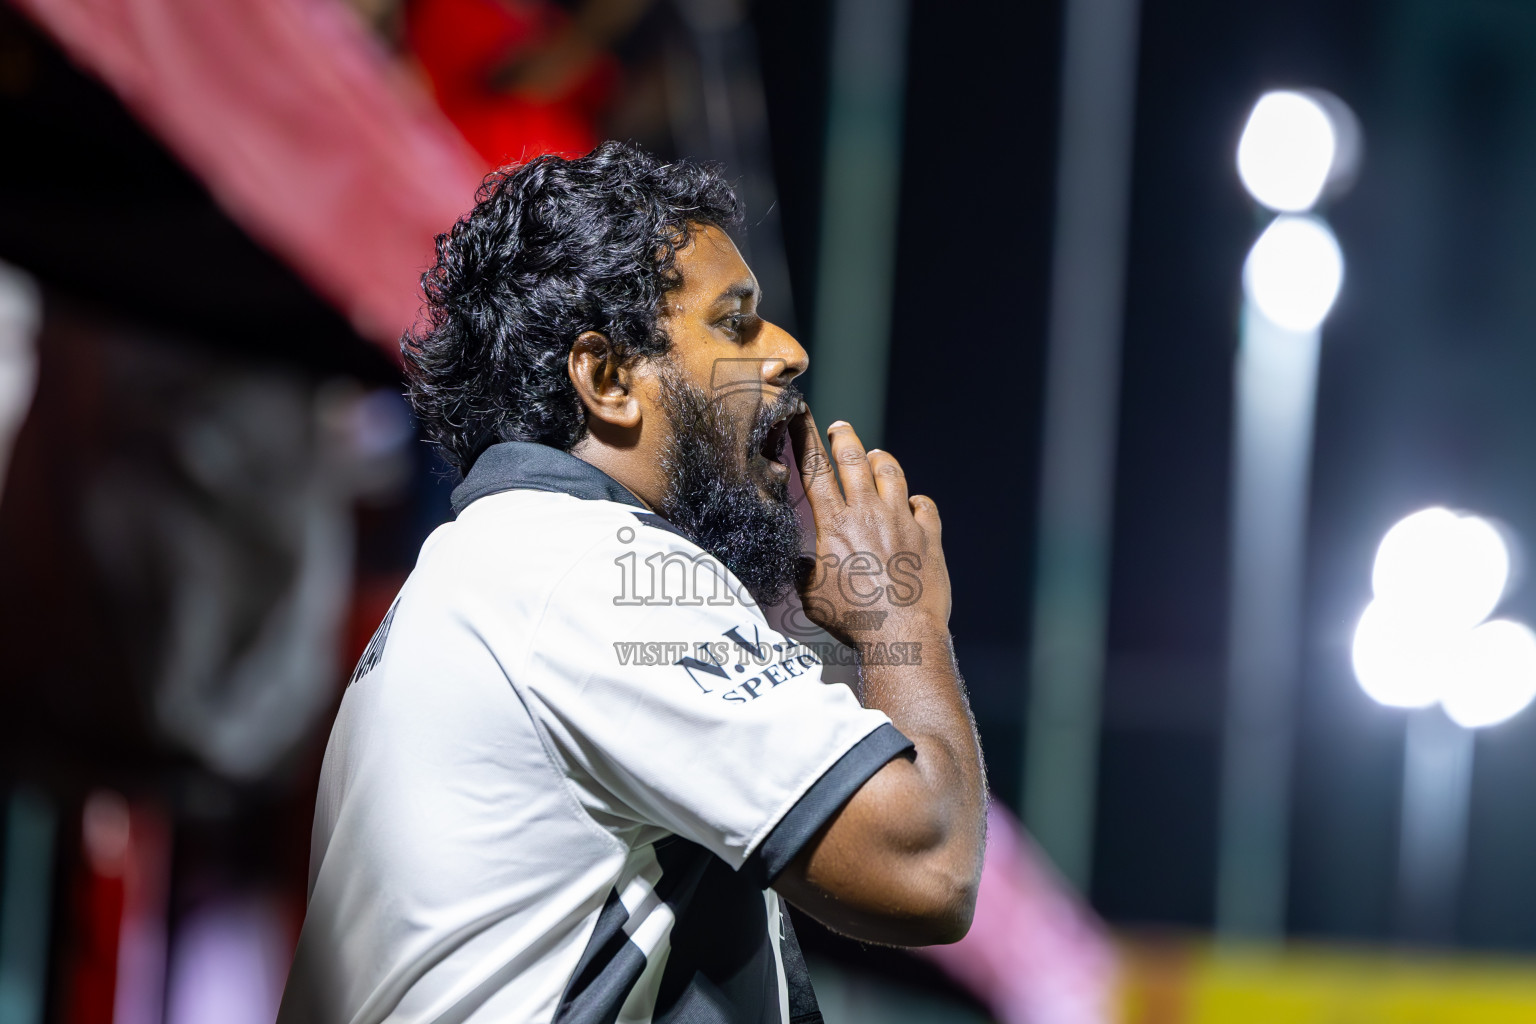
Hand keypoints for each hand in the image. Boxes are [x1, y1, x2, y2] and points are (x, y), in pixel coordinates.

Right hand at [788, 407, 950, 647]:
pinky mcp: (930, 536)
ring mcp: (903, 521)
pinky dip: (916, 501)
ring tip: (875, 457)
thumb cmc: (852, 621)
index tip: (801, 417)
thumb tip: (804, 562)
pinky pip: (925, 505)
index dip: (805, 438)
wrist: (902, 635)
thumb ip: (805, 571)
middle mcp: (869, 513)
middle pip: (854, 458)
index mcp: (834, 524)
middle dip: (844, 436)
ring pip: (891, 472)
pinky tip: (912, 504)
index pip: (814, 469)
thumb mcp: (811, 597)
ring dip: (880, 460)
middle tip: (840, 427)